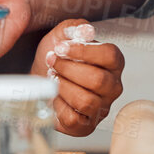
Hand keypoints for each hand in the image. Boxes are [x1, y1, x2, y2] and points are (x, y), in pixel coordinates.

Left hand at [32, 20, 124, 136]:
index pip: (110, 55)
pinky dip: (58, 105)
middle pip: (98, 80)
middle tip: (52, 62)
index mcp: (113, 62)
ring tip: (52, 77)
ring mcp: (101, 107)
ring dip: (62, 87)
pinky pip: (73, 118)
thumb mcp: (63, 35)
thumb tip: (86, 30)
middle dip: (68, 69)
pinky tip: (53, 96)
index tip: (61, 47)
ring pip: (86, 101)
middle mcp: (113, 86)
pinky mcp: (86, 125)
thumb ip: (75, 27)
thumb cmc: (57, 56)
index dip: (83, 51)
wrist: (40, 76)